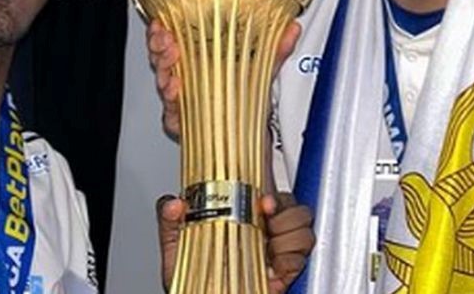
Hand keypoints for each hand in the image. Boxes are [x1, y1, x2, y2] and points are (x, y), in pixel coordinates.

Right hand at [148, 20, 300, 140]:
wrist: (247, 135)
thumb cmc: (246, 99)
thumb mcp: (260, 69)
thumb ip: (276, 50)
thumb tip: (293, 29)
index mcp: (197, 59)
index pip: (171, 40)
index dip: (163, 31)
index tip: (162, 23)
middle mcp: (185, 77)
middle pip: (162, 59)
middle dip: (160, 48)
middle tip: (167, 41)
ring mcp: (181, 100)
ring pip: (163, 83)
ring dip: (164, 73)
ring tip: (172, 64)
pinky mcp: (182, 122)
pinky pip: (171, 112)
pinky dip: (172, 102)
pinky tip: (176, 91)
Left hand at [156, 192, 314, 293]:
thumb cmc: (192, 279)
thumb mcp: (175, 247)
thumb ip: (170, 221)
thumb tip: (173, 204)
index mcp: (241, 217)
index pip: (270, 194)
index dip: (274, 195)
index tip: (266, 203)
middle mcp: (263, 232)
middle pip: (296, 209)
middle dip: (285, 218)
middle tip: (268, 228)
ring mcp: (277, 252)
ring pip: (304, 232)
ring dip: (288, 240)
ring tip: (268, 250)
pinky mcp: (287, 273)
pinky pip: (301, 260)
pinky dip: (290, 262)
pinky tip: (273, 267)